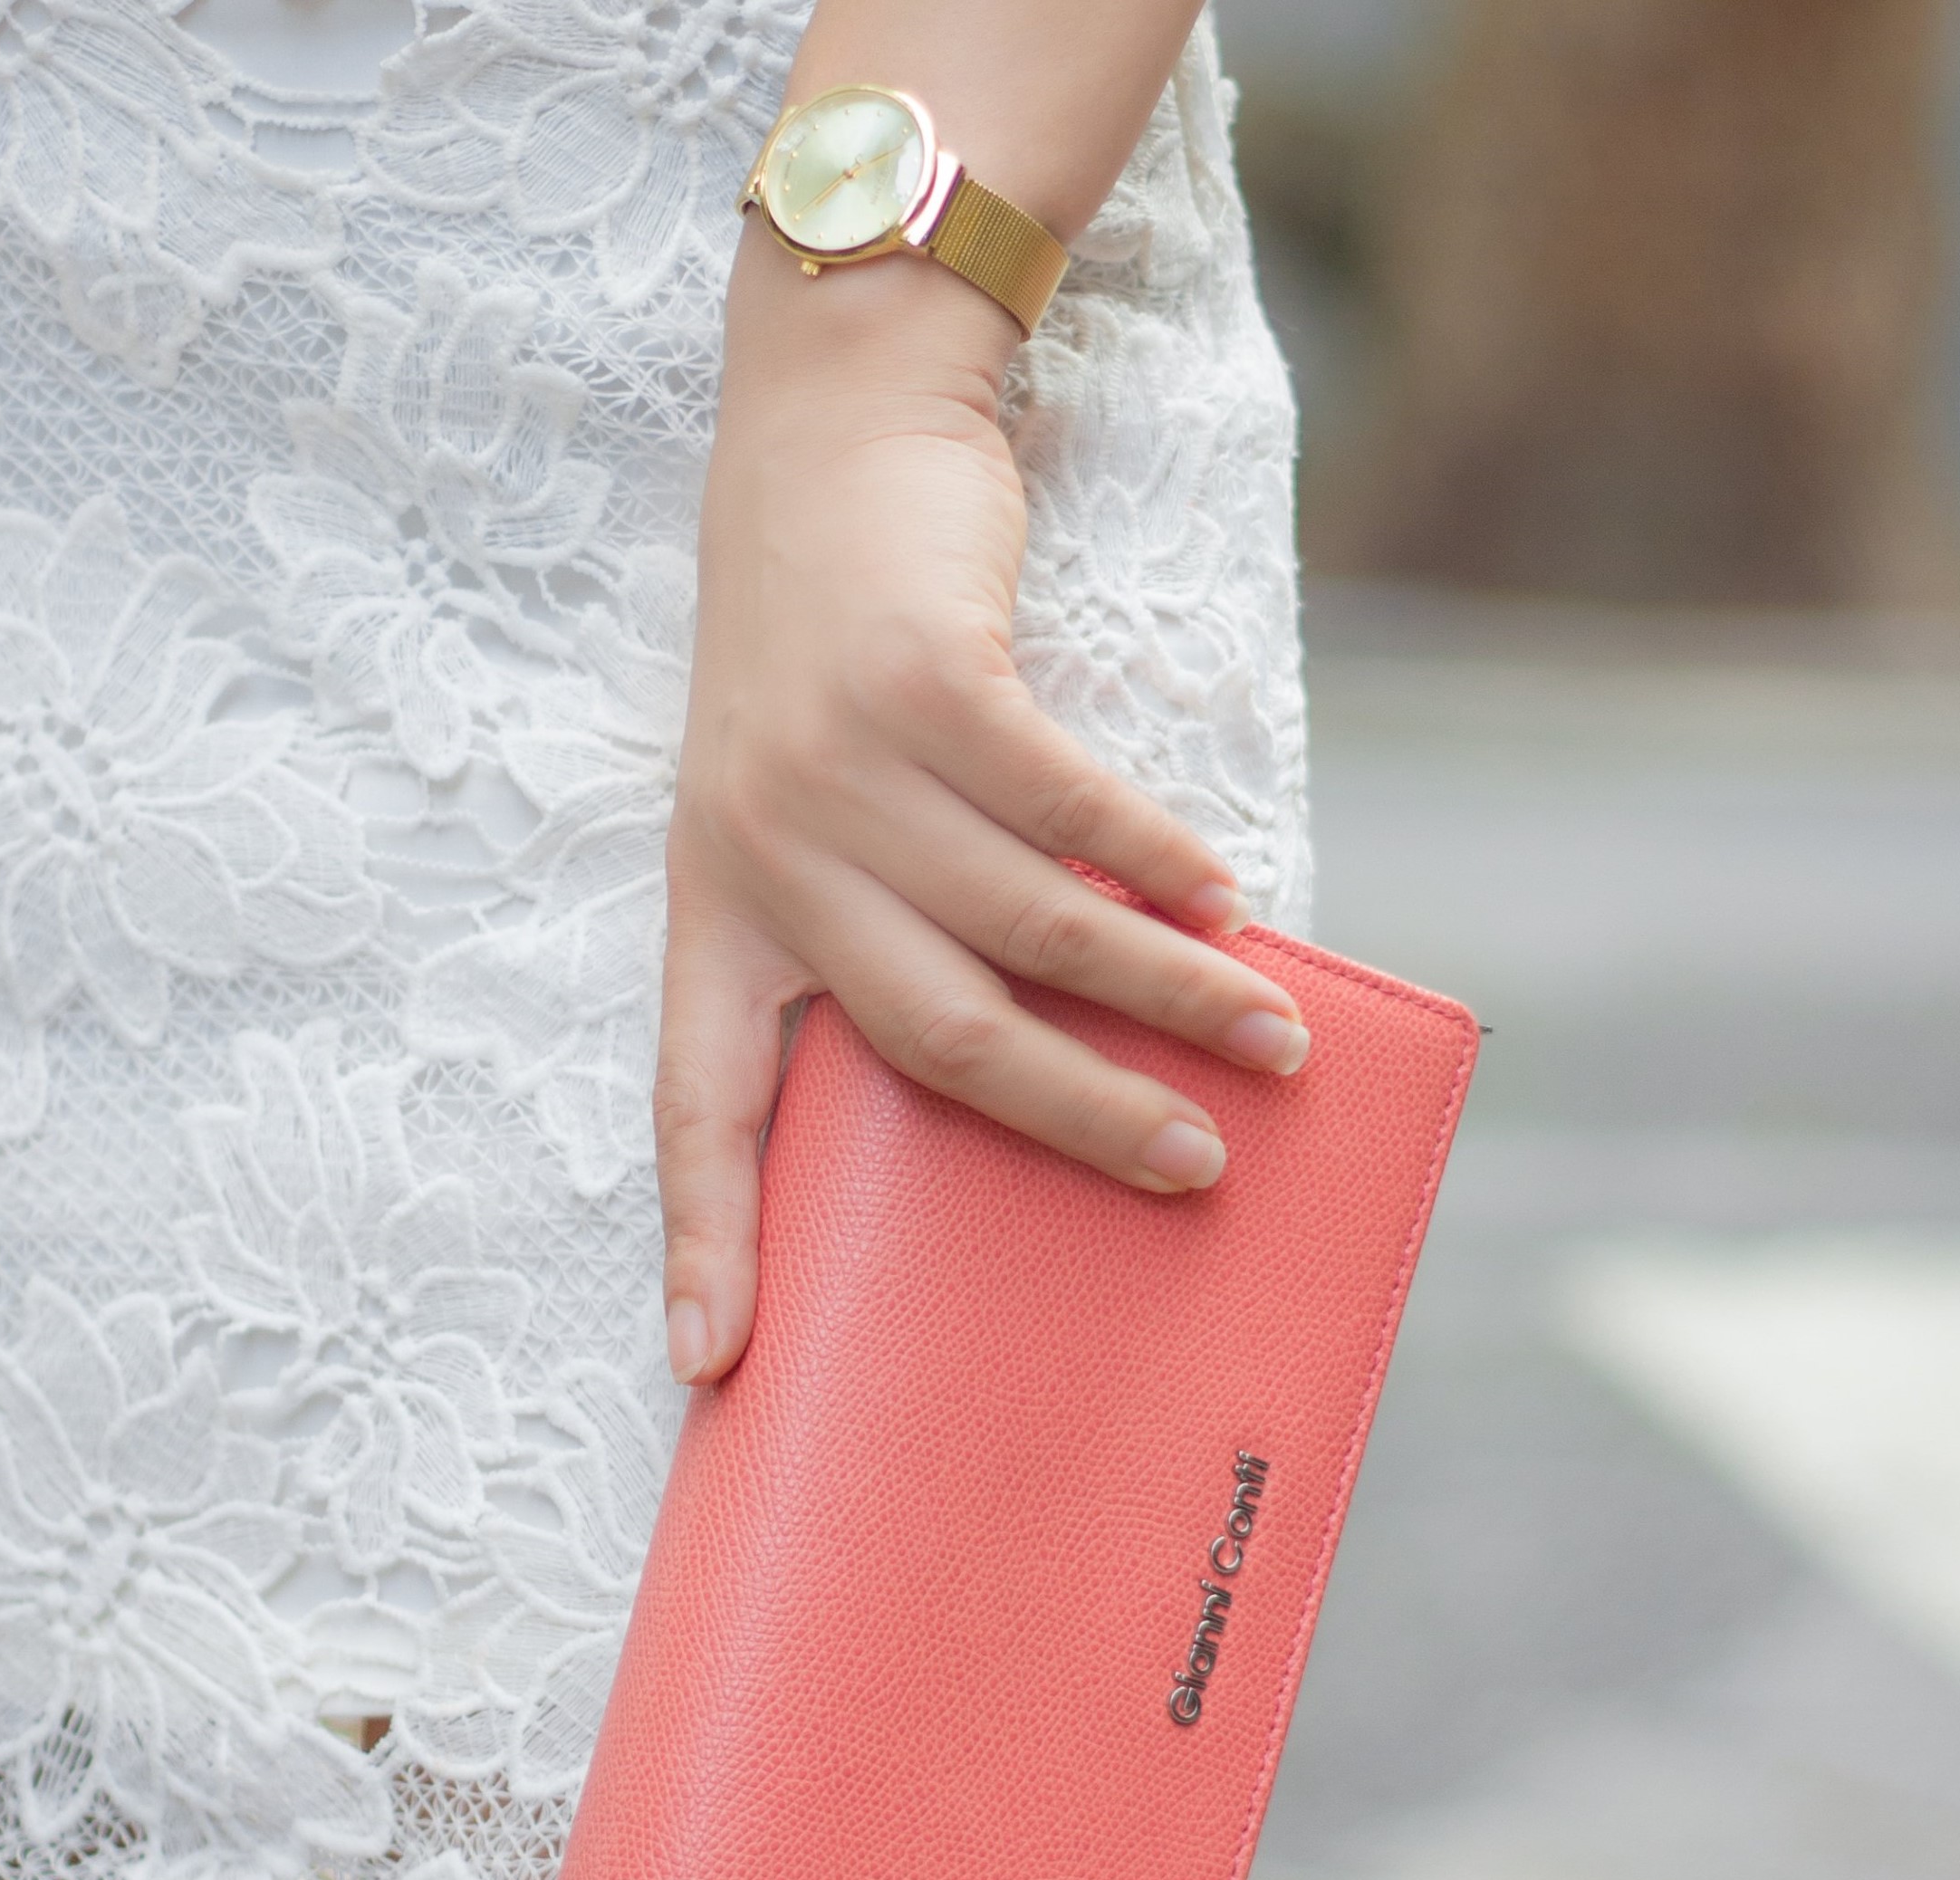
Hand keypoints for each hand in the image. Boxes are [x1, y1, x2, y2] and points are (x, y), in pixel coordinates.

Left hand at [656, 236, 1310, 1385]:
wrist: (821, 438)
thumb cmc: (824, 660)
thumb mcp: (791, 807)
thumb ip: (866, 924)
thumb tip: (1039, 1053)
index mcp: (712, 911)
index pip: (694, 1105)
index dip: (705, 1236)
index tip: (709, 1362)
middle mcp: (763, 854)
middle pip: (933, 1037)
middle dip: (1075, 1119)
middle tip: (1189, 1171)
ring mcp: (843, 768)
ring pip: (1033, 925)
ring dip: (1166, 991)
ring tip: (1265, 1041)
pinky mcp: (932, 682)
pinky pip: (1068, 805)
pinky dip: (1160, 860)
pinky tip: (1226, 901)